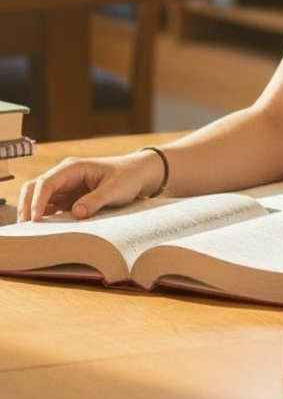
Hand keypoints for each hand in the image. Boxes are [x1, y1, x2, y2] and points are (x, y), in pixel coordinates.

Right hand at [18, 150, 165, 221]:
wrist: (140, 174)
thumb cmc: (128, 177)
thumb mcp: (115, 189)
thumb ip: (95, 200)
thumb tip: (76, 214)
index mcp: (74, 168)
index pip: (46, 182)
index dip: (37, 201)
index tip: (35, 219)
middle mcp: (66, 175)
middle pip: (35, 187)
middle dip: (27, 205)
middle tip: (26, 226)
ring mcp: (67, 185)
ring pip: (40, 197)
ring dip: (34, 211)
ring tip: (32, 230)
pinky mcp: (71, 196)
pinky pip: (52, 205)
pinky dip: (45, 214)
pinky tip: (45, 227)